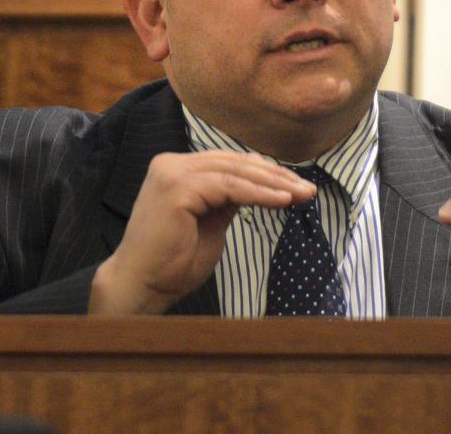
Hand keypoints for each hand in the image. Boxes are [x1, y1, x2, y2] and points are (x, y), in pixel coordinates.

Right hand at [90, 151, 314, 314]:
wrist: (142, 287)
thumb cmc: (174, 263)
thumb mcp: (212, 222)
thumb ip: (230, 200)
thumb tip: (263, 185)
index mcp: (178, 168)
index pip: (230, 163)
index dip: (266, 173)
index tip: (298, 187)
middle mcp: (172, 164)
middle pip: (236, 163)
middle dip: (276, 176)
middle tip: (308, 190)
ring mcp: (172, 172)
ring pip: (236, 171)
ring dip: (274, 183)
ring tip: (302, 194)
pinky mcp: (177, 188)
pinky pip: (229, 186)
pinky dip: (259, 193)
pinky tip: (282, 200)